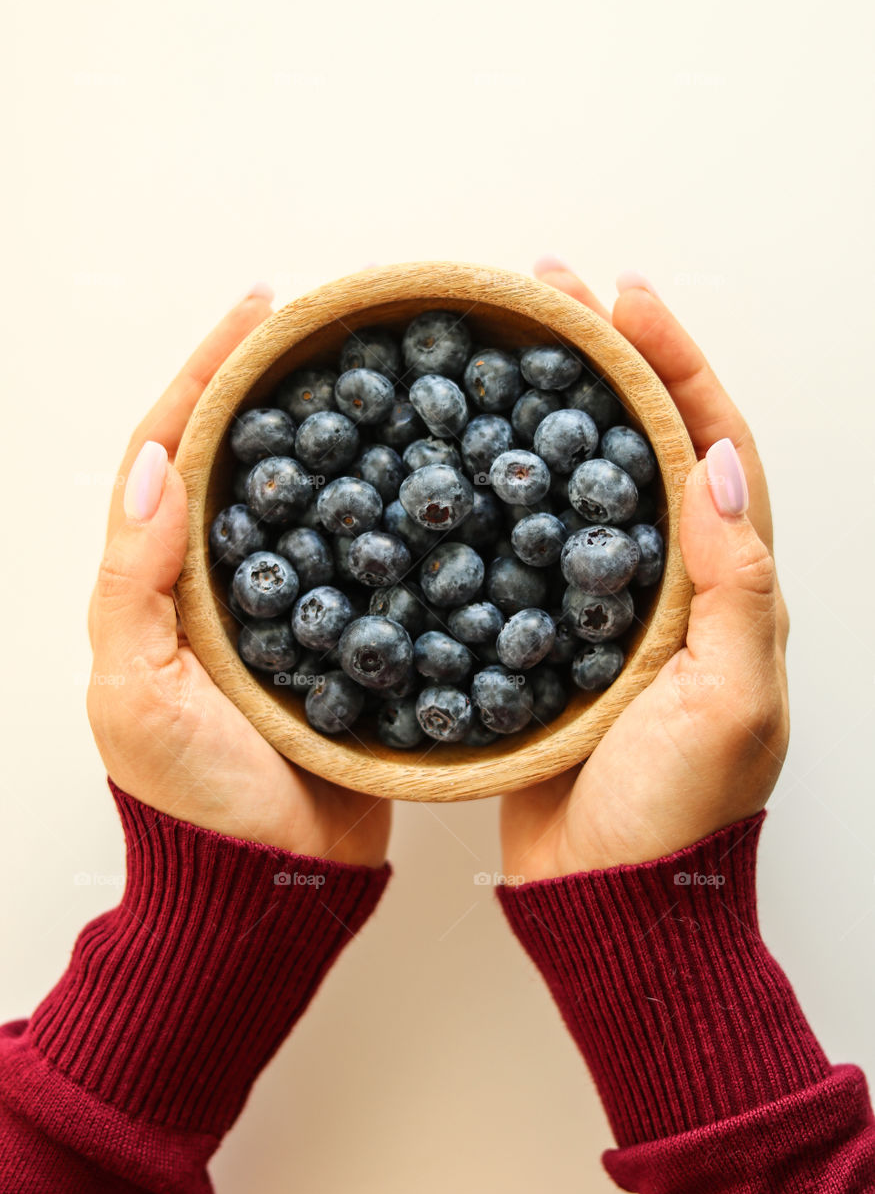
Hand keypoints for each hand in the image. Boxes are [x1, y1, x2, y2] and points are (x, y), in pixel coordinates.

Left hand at [86, 287, 389, 866]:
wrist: (272, 884)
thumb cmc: (195, 798)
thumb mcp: (139, 692)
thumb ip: (135, 583)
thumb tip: (155, 467)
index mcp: (160, 585)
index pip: (174, 452)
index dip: (208, 374)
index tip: (260, 309)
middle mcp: (220, 585)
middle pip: (244, 460)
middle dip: (275, 384)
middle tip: (326, 324)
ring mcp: (287, 612)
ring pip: (310, 502)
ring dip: (336, 435)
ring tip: (379, 376)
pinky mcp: (346, 644)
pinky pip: (366, 561)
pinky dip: (386, 512)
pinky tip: (424, 476)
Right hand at [501, 262, 788, 880]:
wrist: (612, 899)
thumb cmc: (677, 813)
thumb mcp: (728, 703)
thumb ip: (734, 588)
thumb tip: (714, 465)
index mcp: (730, 590)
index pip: (710, 448)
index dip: (675, 366)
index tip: (625, 300)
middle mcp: (673, 586)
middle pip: (643, 448)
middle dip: (607, 363)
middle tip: (549, 294)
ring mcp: (608, 612)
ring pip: (582, 487)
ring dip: (552, 414)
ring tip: (505, 352)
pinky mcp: (549, 643)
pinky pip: (529, 549)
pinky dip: (505, 493)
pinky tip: (464, 462)